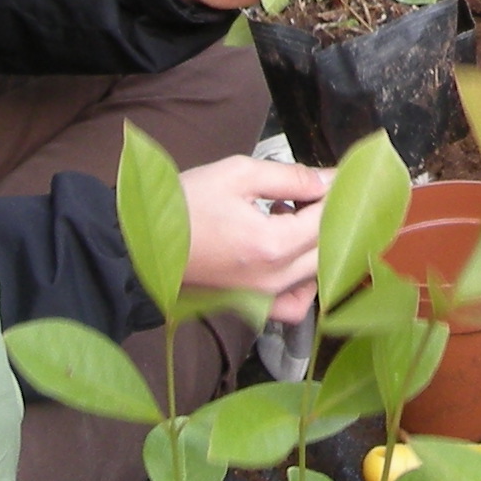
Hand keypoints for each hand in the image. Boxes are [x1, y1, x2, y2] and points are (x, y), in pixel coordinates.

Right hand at [181, 153, 333, 318]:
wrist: (141, 242)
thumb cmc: (185, 205)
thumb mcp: (238, 174)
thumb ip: (290, 177)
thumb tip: (328, 179)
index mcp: (272, 244)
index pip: (326, 218)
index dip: (337, 193)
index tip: (339, 176)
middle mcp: (273, 279)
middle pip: (328, 248)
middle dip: (330, 217)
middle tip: (315, 192)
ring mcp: (264, 298)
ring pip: (317, 275)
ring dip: (317, 245)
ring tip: (293, 219)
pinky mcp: (252, 306)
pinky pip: (294, 305)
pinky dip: (303, 284)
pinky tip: (289, 257)